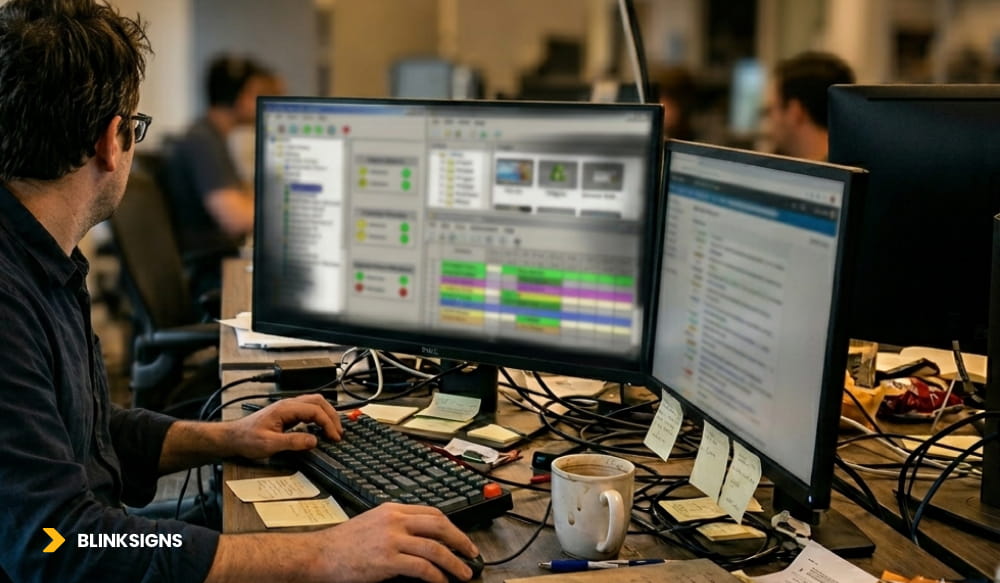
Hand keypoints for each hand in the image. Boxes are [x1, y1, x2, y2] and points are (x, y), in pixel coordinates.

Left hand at [226, 395, 341, 458]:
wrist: (233, 437)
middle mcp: (288, 404)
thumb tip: (313, 441)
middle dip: (332, 416)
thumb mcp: (270, 444)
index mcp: (285, 409)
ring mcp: (288, 408)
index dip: (328, 423)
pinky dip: (319, 417)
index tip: (334, 436)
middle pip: (318, 402)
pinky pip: (309, 410)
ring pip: (315, 403)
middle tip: (338, 433)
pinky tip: (321, 428)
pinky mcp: (287, 414)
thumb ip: (293, 442)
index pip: (315, 410)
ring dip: (327, 415)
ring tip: (334, 430)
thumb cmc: (247, 439)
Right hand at [314, 504, 478, 582]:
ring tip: (463, 573)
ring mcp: (391, 540)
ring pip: (435, 548)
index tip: (460, 538)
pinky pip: (421, 567)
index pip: (432, 512)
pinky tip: (441, 581)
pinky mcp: (387, 560)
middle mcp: (394, 520)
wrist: (319, 555)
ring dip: (454, 562)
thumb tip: (422, 539)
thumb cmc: (342, 544)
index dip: (451, 526)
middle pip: (439, 525)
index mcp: (392, 509)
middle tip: (471, 553)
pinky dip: (436, 575)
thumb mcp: (373, 523)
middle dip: (460, 540)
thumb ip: (396, 525)